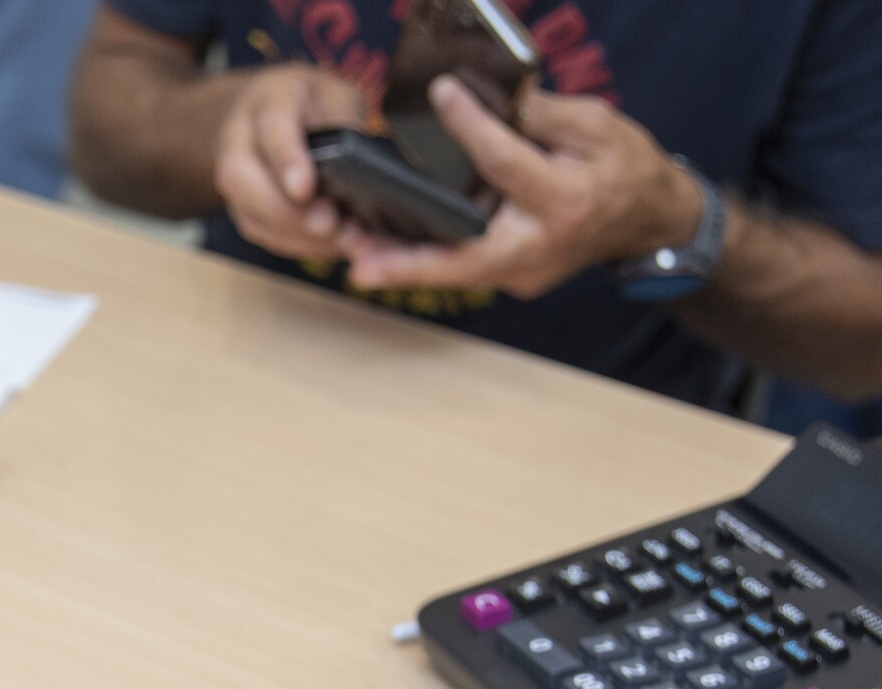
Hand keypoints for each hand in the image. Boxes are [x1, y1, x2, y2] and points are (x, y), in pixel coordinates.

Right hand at [214, 65, 375, 260]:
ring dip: (295, 235)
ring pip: (250, 214)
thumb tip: (357, 172)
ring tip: (340, 240)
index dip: (286, 161)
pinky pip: (262, 233)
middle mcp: (238, 139)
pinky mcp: (242, 208)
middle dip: (285, 210)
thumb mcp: (338, 96)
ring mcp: (234, 178)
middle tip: (329, 225)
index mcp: (269, 99)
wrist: (269, 111)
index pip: (271, 130)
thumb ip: (344, 126)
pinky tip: (329, 245)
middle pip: (242, 179)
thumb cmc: (312, 103)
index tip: (304, 190)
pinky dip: (296, 245)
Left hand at [342, 77, 702, 298]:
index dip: (472, 127)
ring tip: (353, 260)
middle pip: (465, 258)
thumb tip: (485, 97)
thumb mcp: (595, 127)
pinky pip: (465, 266)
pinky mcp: (512, 277)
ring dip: (403, 268)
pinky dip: (427, 259)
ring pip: (457, 270)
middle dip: (409, 264)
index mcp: (566, 201)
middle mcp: (539, 246)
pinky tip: (384, 250)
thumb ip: (540, 115)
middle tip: (358, 264)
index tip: (443, 94)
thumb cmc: (625, 166)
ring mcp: (524, 271)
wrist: (650, 218)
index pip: (506, 164)